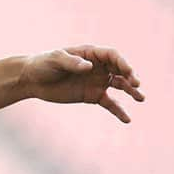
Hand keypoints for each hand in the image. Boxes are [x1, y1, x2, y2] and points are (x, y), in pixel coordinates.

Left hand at [19, 45, 144, 122]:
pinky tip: (127, 119)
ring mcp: (96, 81)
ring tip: (141, 98)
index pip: (112, 55)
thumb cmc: (42, 64)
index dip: (122, 62)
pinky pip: (109, 103)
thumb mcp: (54, 59)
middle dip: (129, 76)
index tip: (128, 71)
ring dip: (131, 92)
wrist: (32, 80)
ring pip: (119, 86)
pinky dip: (119, 110)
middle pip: (120, 70)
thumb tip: (89, 67)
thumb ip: (71, 62)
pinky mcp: (92, 96)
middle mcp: (97, 67)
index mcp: (90, 54)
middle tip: (136, 84)